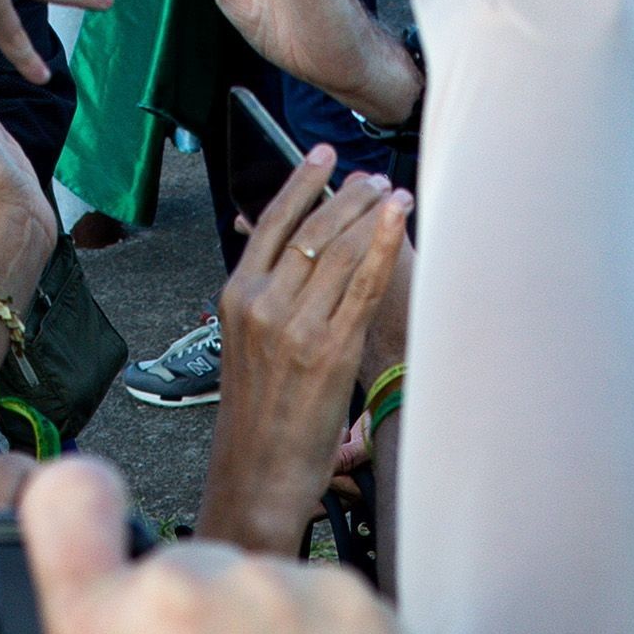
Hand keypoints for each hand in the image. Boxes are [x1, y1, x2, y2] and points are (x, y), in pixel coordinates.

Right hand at [20, 458, 447, 633]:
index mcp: (103, 630)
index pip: (66, 496)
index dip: (77, 502)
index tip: (95, 521)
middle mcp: (190, 589)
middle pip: (177, 573)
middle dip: (188, 627)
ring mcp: (284, 589)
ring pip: (260, 592)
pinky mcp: (362, 605)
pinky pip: (330, 611)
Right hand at [200, 153, 412, 552]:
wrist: (253, 477)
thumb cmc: (256, 421)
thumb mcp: (247, 350)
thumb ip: (268, 306)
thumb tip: (300, 271)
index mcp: (235, 297)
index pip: (271, 223)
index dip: (301, 183)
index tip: (325, 157)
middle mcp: (259, 303)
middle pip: (311, 229)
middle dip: (347, 195)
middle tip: (373, 177)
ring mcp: (293, 324)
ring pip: (338, 250)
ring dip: (371, 213)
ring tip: (393, 195)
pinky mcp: (328, 349)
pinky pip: (361, 283)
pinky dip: (382, 244)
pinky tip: (398, 218)